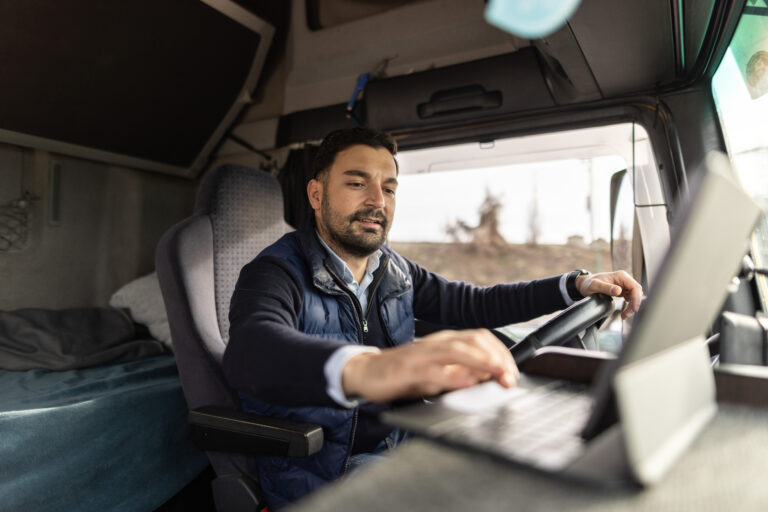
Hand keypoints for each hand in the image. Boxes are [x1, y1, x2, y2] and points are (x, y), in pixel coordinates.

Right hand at [342, 329, 518, 402]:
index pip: (480, 338)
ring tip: (496, 372)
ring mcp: (422, 355)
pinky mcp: (408, 369)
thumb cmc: (404, 373)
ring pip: (456, 350)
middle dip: (496, 357)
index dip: (501, 352)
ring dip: (480, 361)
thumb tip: (488, 377)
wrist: (368, 372)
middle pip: (473, 340)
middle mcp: (436, 343)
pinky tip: (465, 383)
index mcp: (445, 341)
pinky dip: (452, 377)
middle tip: (509, 377)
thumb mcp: (437, 371)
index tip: (512, 372)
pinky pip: (433, 371)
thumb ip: (460, 372)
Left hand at [576, 270, 642, 318]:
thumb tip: (618, 291)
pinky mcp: (623, 289)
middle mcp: (624, 279)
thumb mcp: (594, 286)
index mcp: (621, 276)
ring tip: (624, 315)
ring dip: (632, 306)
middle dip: (635, 304)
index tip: (632, 309)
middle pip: (637, 292)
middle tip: (626, 315)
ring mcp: (624, 284)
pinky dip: (630, 305)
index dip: (636, 299)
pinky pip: (631, 297)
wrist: (585, 284)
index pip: (635, 287)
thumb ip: (606, 288)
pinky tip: (625, 310)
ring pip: (635, 295)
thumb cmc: (589, 283)